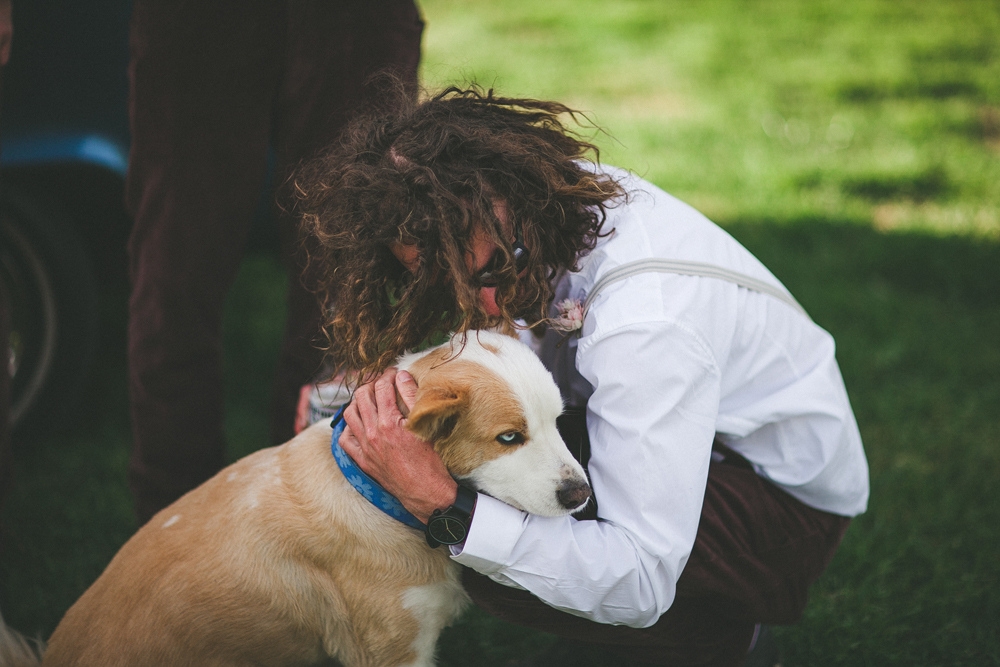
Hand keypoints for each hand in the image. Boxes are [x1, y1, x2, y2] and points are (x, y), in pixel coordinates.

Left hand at [340, 367, 457, 522]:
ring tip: (370, 399)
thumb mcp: (425, 425)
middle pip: (361, 396)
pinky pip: (345, 439)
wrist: (425, 492)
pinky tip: (360, 423)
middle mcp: (372, 433)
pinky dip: (349, 427)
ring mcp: (364, 448)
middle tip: (382, 383)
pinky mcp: (362, 460)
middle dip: (371, 384)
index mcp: (389, 422)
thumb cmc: (430, 460)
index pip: (382, 387)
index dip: (388, 375)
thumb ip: (411, 397)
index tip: (394, 372)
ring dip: (358, 402)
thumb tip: (402, 376)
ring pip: (349, 415)